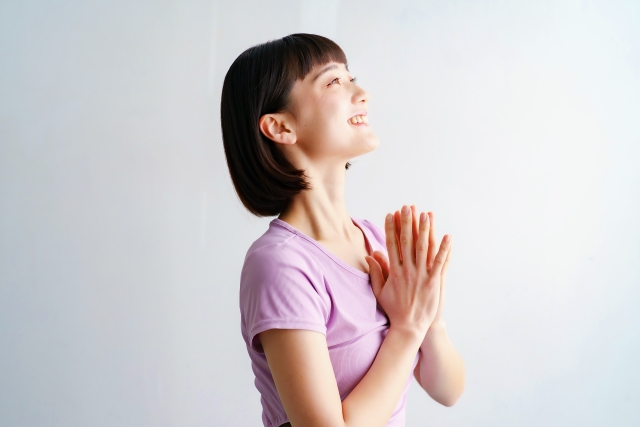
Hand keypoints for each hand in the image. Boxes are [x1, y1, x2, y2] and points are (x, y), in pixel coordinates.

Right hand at [365, 206, 451, 336]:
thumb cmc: (394, 309)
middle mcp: (407, 271)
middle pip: (407, 242)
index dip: (391, 228)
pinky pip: (440, 262)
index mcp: (394, 271)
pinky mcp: (434, 282)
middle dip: (407, 223)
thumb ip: (376, 272)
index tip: (390, 214)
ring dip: (425, 230)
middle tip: (407, 207)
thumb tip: (370, 256)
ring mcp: (421, 276)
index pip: (391, 244)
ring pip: (424, 248)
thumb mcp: (380, 291)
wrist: (409, 327)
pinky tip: (448, 236)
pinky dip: (444, 249)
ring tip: (426, 214)